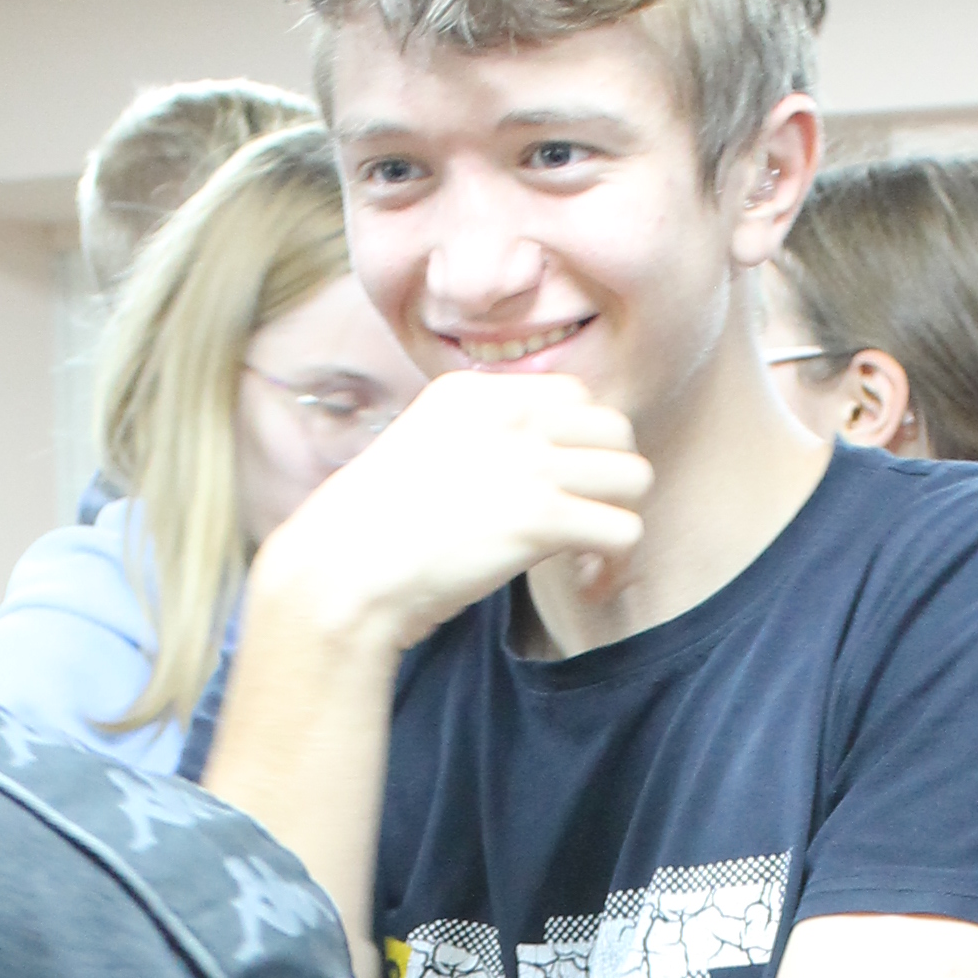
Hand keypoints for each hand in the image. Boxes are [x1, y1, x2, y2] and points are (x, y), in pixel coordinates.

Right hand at [249, 369, 649, 657]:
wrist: (343, 574)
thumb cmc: (371, 533)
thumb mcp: (421, 454)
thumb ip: (476, 446)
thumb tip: (526, 470)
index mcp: (475, 393)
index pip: (574, 395)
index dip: (581, 446)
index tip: (562, 491)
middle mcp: (508, 415)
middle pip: (616, 429)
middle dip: (610, 480)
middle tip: (583, 525)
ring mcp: (527, 463)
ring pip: (634, 476)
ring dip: (619, 520)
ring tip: (589, 557)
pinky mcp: (540, 518)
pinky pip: (625, 531)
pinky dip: (615, 565)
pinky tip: (586, 584)